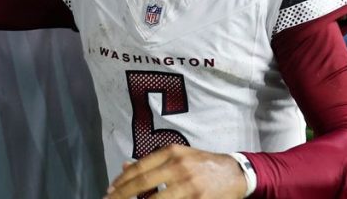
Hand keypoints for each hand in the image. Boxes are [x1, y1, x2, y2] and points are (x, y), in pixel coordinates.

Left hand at [105, 145, 247, 198]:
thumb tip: (125, 167)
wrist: (236, 173)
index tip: (110, 190)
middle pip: (143, 183)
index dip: (122, 181)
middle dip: (123, 194)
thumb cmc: (203, 164)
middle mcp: (179, 167)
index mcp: (172, 153)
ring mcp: (189, 185)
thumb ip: (153, 161)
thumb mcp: (178, 156)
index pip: (140, 167)